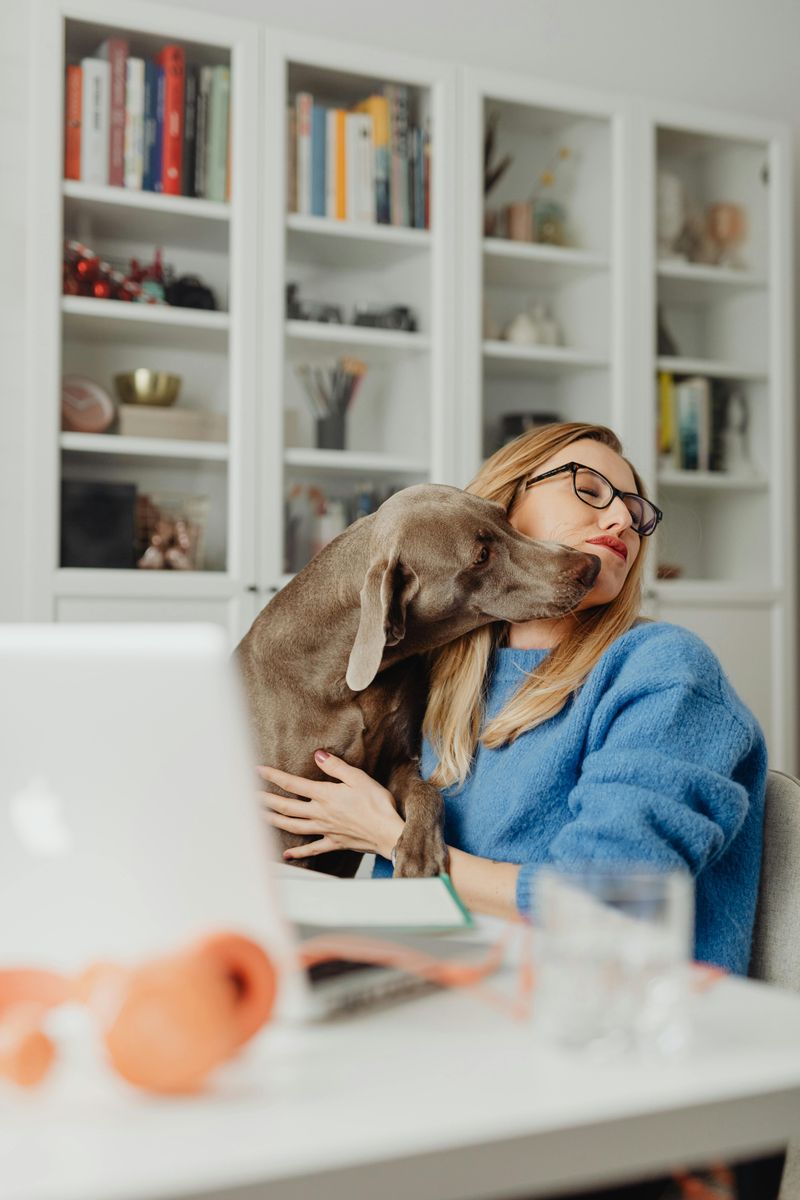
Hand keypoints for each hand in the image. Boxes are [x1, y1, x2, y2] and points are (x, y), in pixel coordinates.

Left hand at [257, 750, 404, 861]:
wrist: (388, 832)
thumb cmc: (377, 803)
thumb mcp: (358, 777)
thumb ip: (335, 767)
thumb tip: (317, 755)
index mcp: (325, 795)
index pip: (293, 784)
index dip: (273, 777)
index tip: (258, 770)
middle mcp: (320, 813)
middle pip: (286, 807)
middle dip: (265, 800)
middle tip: (248, 795)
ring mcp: (325, 830)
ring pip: (293, 826)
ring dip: (273, 821)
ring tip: (259, 817)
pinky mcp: (334, 843)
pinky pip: (312, 848)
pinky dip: (298, 852)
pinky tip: (286, 854)